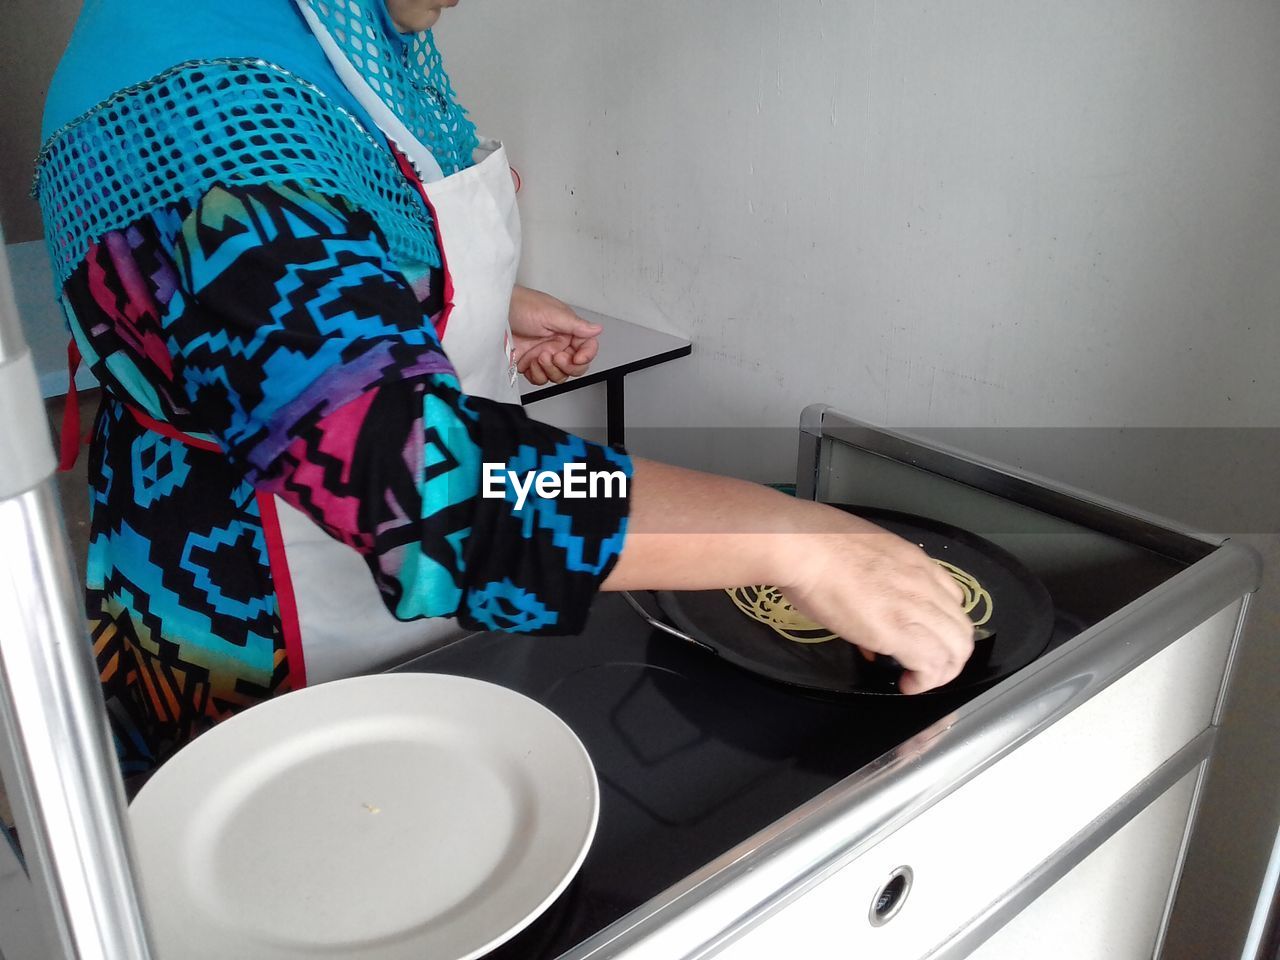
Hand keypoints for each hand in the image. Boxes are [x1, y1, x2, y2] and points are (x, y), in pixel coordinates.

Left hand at [508, 286, 602, 385]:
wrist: (493, 313)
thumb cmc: (520, 305)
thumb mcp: (551, 313)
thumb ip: (576, 325)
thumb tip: (596, 329)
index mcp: (567, 329)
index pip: (587, 347)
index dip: (586, 356)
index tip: (577, 358)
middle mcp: (557, 343)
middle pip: (575, 367)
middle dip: (567, 366)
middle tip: (556, 357)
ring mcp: (543, 354)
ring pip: (559, 375)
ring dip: (550, 370)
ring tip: (539, 356)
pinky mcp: (529, 364)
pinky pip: (541, 379)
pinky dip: (537, 375)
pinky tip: (530, 362)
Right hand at [777, 508, 973, 693]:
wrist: (802, 546)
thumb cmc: (816, 542)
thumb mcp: (861, 555)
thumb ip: (874, 584)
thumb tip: (865, 619)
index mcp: (916, 562)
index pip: (954, 599)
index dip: (942, 625)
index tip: (922, 636)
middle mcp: (923, 584)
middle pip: (962, 630)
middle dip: (949, 655)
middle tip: (924, 667)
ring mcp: (913, 607)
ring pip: (956, 650)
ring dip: (941, 672)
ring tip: (918, 680)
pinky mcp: (896, 631)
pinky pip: (930, 664)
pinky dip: (924, 681)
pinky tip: (907, 685)